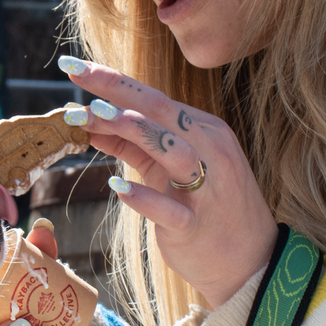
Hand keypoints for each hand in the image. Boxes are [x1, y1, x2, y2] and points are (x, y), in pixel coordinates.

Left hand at [60, 56, 275, 307]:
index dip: (112, 80)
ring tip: (91, 117)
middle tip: (74, 73)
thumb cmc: (206, 208)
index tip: (73, 65)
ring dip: (132, 130)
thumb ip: (133, 146)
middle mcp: (208, 151)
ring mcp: (205, 188)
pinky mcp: (195, 225)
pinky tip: (118, 188)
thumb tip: (91, 123)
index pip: (153, 98)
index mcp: (202, 131)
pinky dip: (144, 197)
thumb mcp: (170, 169)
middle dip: (114, 90)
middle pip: (159, 112)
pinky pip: (169, 208)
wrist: (251, 260)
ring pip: (170, 150)